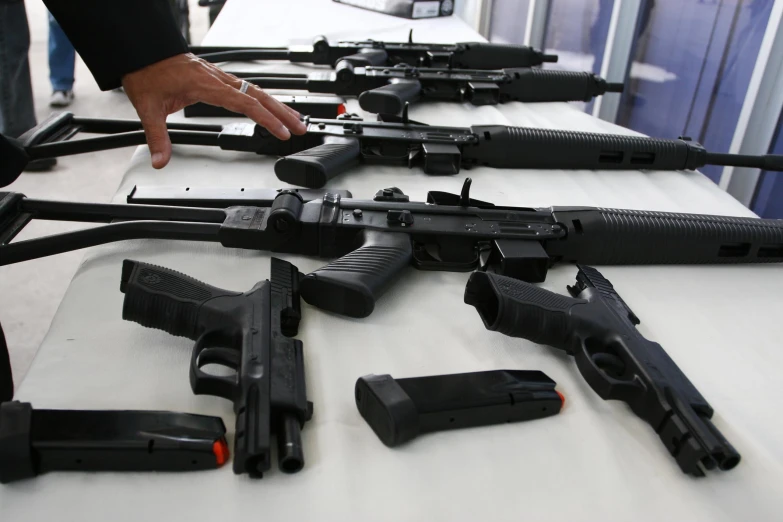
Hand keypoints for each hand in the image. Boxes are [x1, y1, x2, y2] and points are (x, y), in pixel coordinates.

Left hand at [122, 53, 306, 168]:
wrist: (143, 52)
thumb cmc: (147, 73)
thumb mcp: (148, 107)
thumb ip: (157, 137)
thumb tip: (160, 161)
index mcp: (207, 86)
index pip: (246, 103)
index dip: (266, 119)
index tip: (282, 132)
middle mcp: (218, 79)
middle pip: (260, 95)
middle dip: (283, 112)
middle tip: (301, 128)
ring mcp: (219, 77)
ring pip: (257, 90)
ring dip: (277, 105)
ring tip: (295, 119)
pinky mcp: (217, 78)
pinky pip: (247, 87)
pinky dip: (263, 99)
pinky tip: (270, 106)